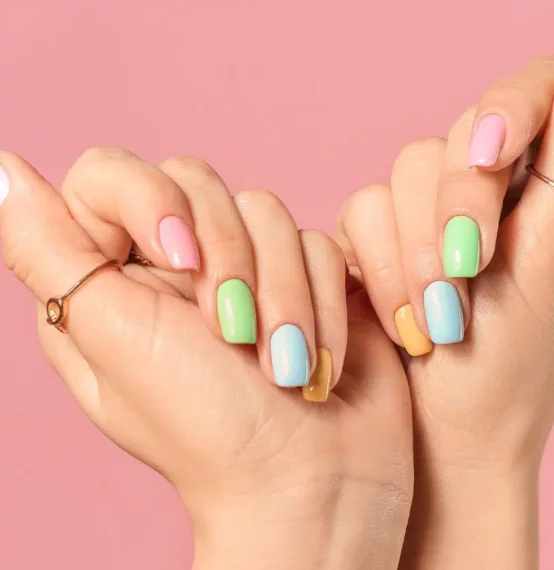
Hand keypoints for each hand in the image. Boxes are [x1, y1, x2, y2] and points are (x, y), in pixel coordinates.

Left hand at [0, 151, 412, 569]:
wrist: (312, 479)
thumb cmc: (209, 429)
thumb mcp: (114, 338)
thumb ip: (49, 251)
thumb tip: (1, 172)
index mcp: (110, 280)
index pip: (110, 175)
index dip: (151, 200)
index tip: (181, 261)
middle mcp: (177, 268)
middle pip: (199, 181)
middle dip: (231, 260)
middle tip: (235, 335)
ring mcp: (248, 270)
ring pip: (269, 211)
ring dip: (285, 295)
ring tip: (284, 365)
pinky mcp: (309, 278)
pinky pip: (320, 243)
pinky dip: (325, 304)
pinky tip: (318, 359)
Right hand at [335, 28, 553, 567]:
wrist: (446, 443)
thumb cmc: (514, 369)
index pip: (550, 92)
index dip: (511, 109)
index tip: (487, 155)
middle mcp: (517, 189)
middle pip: (471, 125)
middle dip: (459, 206)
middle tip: (465, 278)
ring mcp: (453, 210)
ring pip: (410, 163)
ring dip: (419, 247)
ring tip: (438, 320)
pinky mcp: (396, 232)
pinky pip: (367, 204)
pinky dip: (385, 263)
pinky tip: (409, 319)